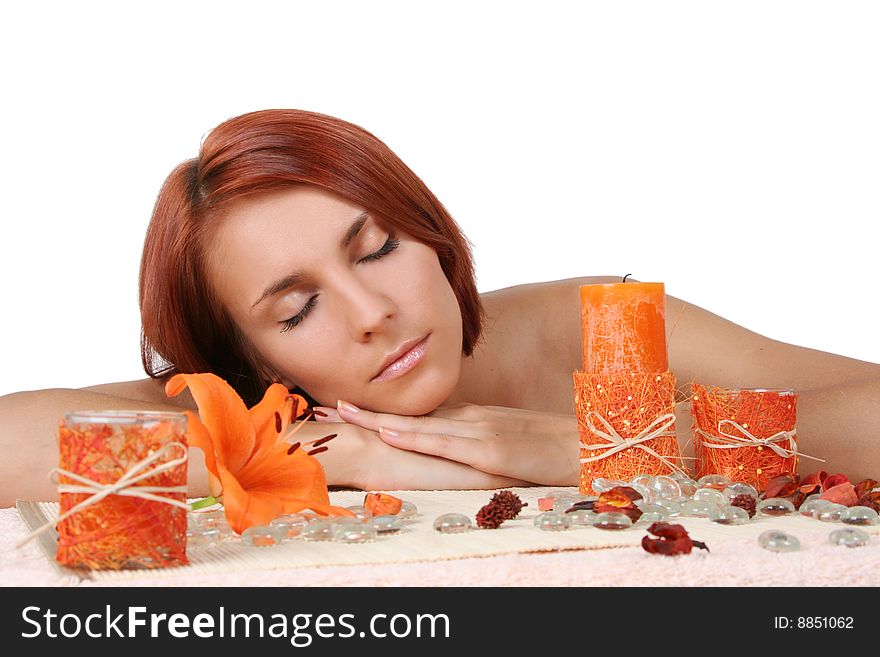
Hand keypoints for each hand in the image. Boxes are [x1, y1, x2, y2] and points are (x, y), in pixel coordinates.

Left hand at [315, 400, 580, 485]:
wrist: (600, 447)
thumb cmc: (559, 448)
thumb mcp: (515, 443)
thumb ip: (484, 443)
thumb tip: (456, 451)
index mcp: (476, 420)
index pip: (419, 414)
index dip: (380, 411)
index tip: (347, 408)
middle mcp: (473, 420)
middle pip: (410, 414)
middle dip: (366, 411)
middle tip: (323, 405)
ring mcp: (483, 432)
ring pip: (419, 424)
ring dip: (377, 419)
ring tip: (339, 412)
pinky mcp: (496, 449)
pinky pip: (448, 443)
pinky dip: (416, 436)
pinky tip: (390, 432)